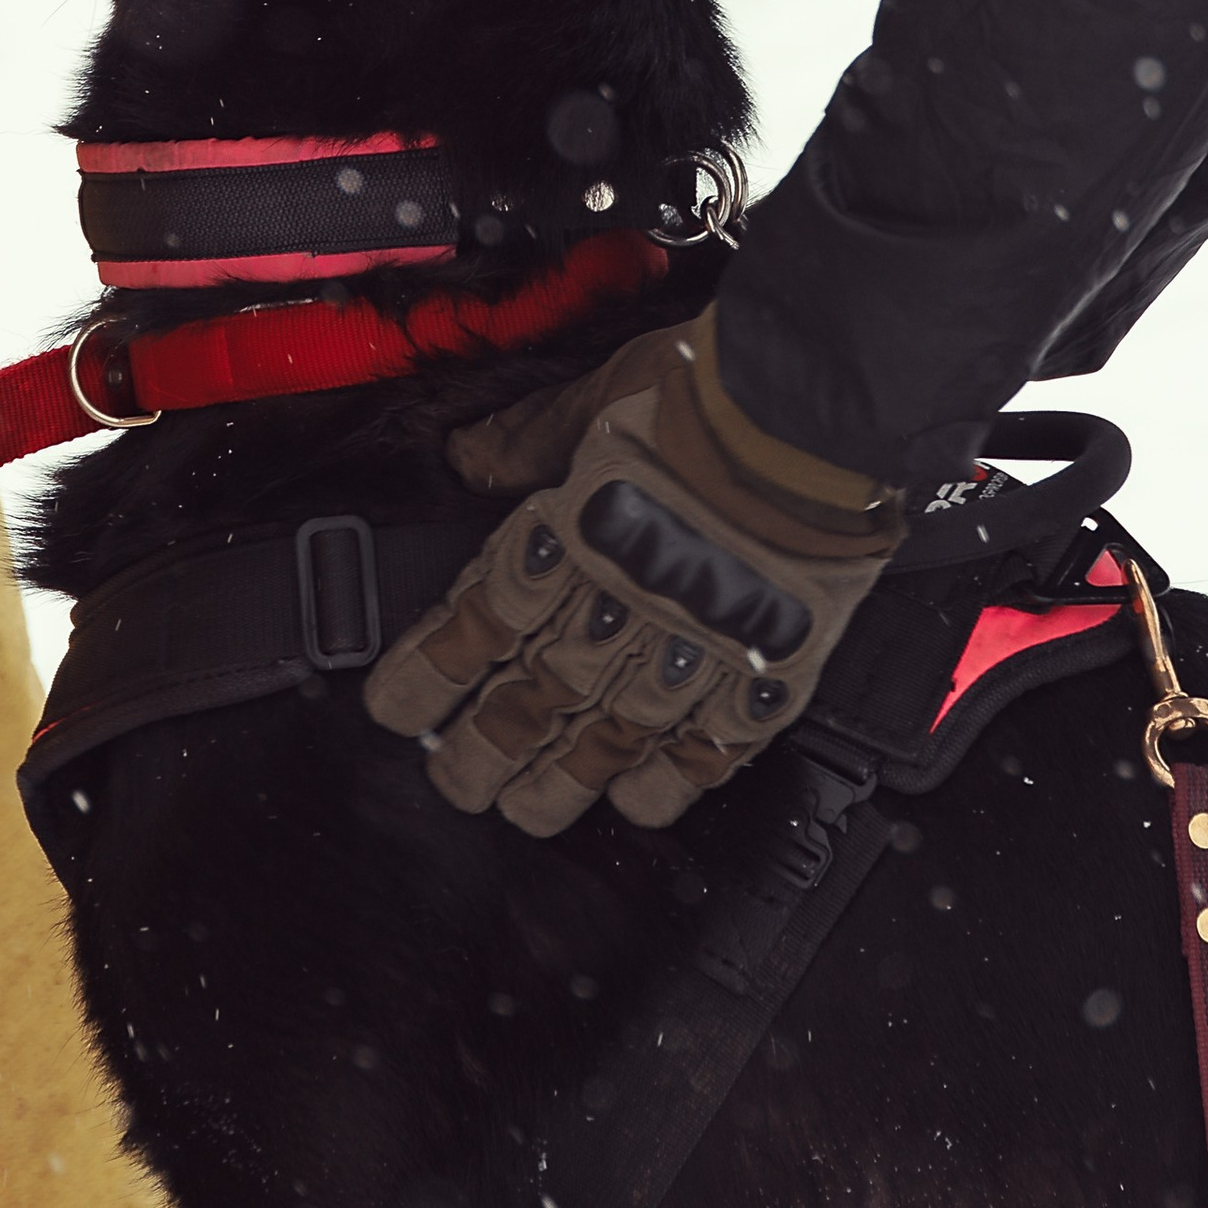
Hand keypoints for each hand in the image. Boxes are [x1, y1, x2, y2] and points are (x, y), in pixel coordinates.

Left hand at [363, 309, 902, 833]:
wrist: (812, 414)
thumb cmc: (707, 394)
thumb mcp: (595, 395)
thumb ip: (528, 439)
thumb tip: (468, 458)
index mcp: (572, 535)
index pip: (481, 621)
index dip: (430, 673)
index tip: (395, 708)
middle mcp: (623, 601)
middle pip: (538, 695)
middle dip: (486, 749)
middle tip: (455, 786)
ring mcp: (695, 641)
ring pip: (613, 734)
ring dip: (564, 781)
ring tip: (528, 813)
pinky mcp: (767, 662)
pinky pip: (715, 740)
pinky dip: (677, 777)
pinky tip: (644, 799)